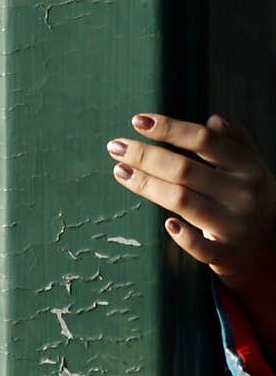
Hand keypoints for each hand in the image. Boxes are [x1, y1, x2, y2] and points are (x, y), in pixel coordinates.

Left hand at [106, 112, 275, 298]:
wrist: (274, 252)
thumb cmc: (255, 202)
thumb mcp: (253, 169)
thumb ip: (236, 143)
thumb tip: (214, 120)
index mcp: (247, 167)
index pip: (203, 141)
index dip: (169, 129)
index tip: (137, 120)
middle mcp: (242, 193)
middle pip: (184, 169)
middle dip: (146, 155)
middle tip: (115, 146)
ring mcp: (234, 225)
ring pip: (182, 201)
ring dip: (147, 185)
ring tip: (120, 171)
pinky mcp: (226, 255)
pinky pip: (200, 247)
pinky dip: (183, 236)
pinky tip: (165, 222)